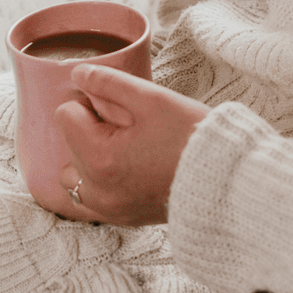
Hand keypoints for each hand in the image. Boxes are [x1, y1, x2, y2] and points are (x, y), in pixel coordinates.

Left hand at [55, 64, 208, 225]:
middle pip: (68, 145)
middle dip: (90, 131)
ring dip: (89, 159)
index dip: (91, 103)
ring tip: (125, 149)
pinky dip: (101, 181)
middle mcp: (97, 190)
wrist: (227, 180)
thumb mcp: (151, 98)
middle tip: (129, 127)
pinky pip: (93, 198)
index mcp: (99, 157)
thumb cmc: (191, 137)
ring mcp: (109, 208)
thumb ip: (108, 83)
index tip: (120, 108)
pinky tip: (129, 169)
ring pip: (75, 176)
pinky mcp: (123, 218)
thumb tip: (78, 74)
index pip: (65, 114)